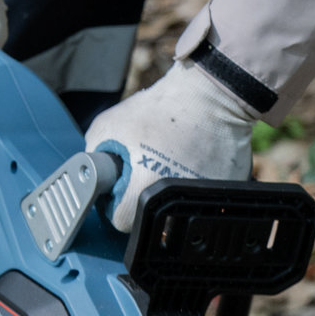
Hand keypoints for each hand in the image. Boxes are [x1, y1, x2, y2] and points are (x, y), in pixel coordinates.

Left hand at [84, 60, 260, 232]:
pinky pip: (198, 194)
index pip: (120, 220)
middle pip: (147, 216)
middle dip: (139, 195)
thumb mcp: (108, 126)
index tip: (118, 185)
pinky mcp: (223, 190)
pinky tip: (188, 156)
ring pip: (174, 207)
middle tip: (144, 165)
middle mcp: (175, 201)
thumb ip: (93, 157)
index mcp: (144, 189)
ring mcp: (203, 198)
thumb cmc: (160, 108)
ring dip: (165, 188)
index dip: (114, 201)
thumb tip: (91, 178)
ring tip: (167, 157)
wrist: (211, 95)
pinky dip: (190, 180)